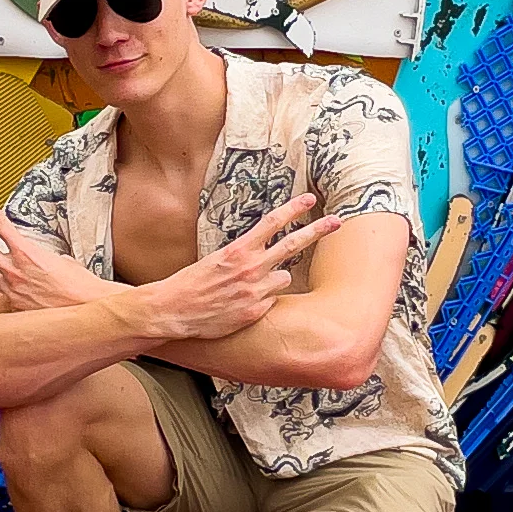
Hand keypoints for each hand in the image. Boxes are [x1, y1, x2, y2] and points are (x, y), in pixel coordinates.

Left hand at [0, 190, 108, 314]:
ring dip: (6, 276)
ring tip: (29, 282)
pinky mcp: (14, 307)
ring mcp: (12, 290)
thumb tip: (45, 262)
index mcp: (27, 252)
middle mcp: (15, 270)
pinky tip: (36, 299)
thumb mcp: (64, 261)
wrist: (87, 310)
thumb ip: (46, 257)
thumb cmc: (81, 285)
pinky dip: (18, 295)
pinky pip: (9, 296)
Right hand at [148, 195, 339, 343]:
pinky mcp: (255, 312)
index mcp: (238, 249)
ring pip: (284, 278)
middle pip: (293, 245)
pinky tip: (242, 304)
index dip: (293, 209)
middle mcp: (251, 267)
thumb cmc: (191, 283)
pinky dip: (262, 300)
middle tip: (337, 221)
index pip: (272, 223)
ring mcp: (255, 291)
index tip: (309, 199)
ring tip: (250, 286)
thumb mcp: (215, 259)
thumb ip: (241, 255)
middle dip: (318, 231)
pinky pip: (271, 301)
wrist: (175, 310)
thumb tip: (260, 251)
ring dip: (274, 279)